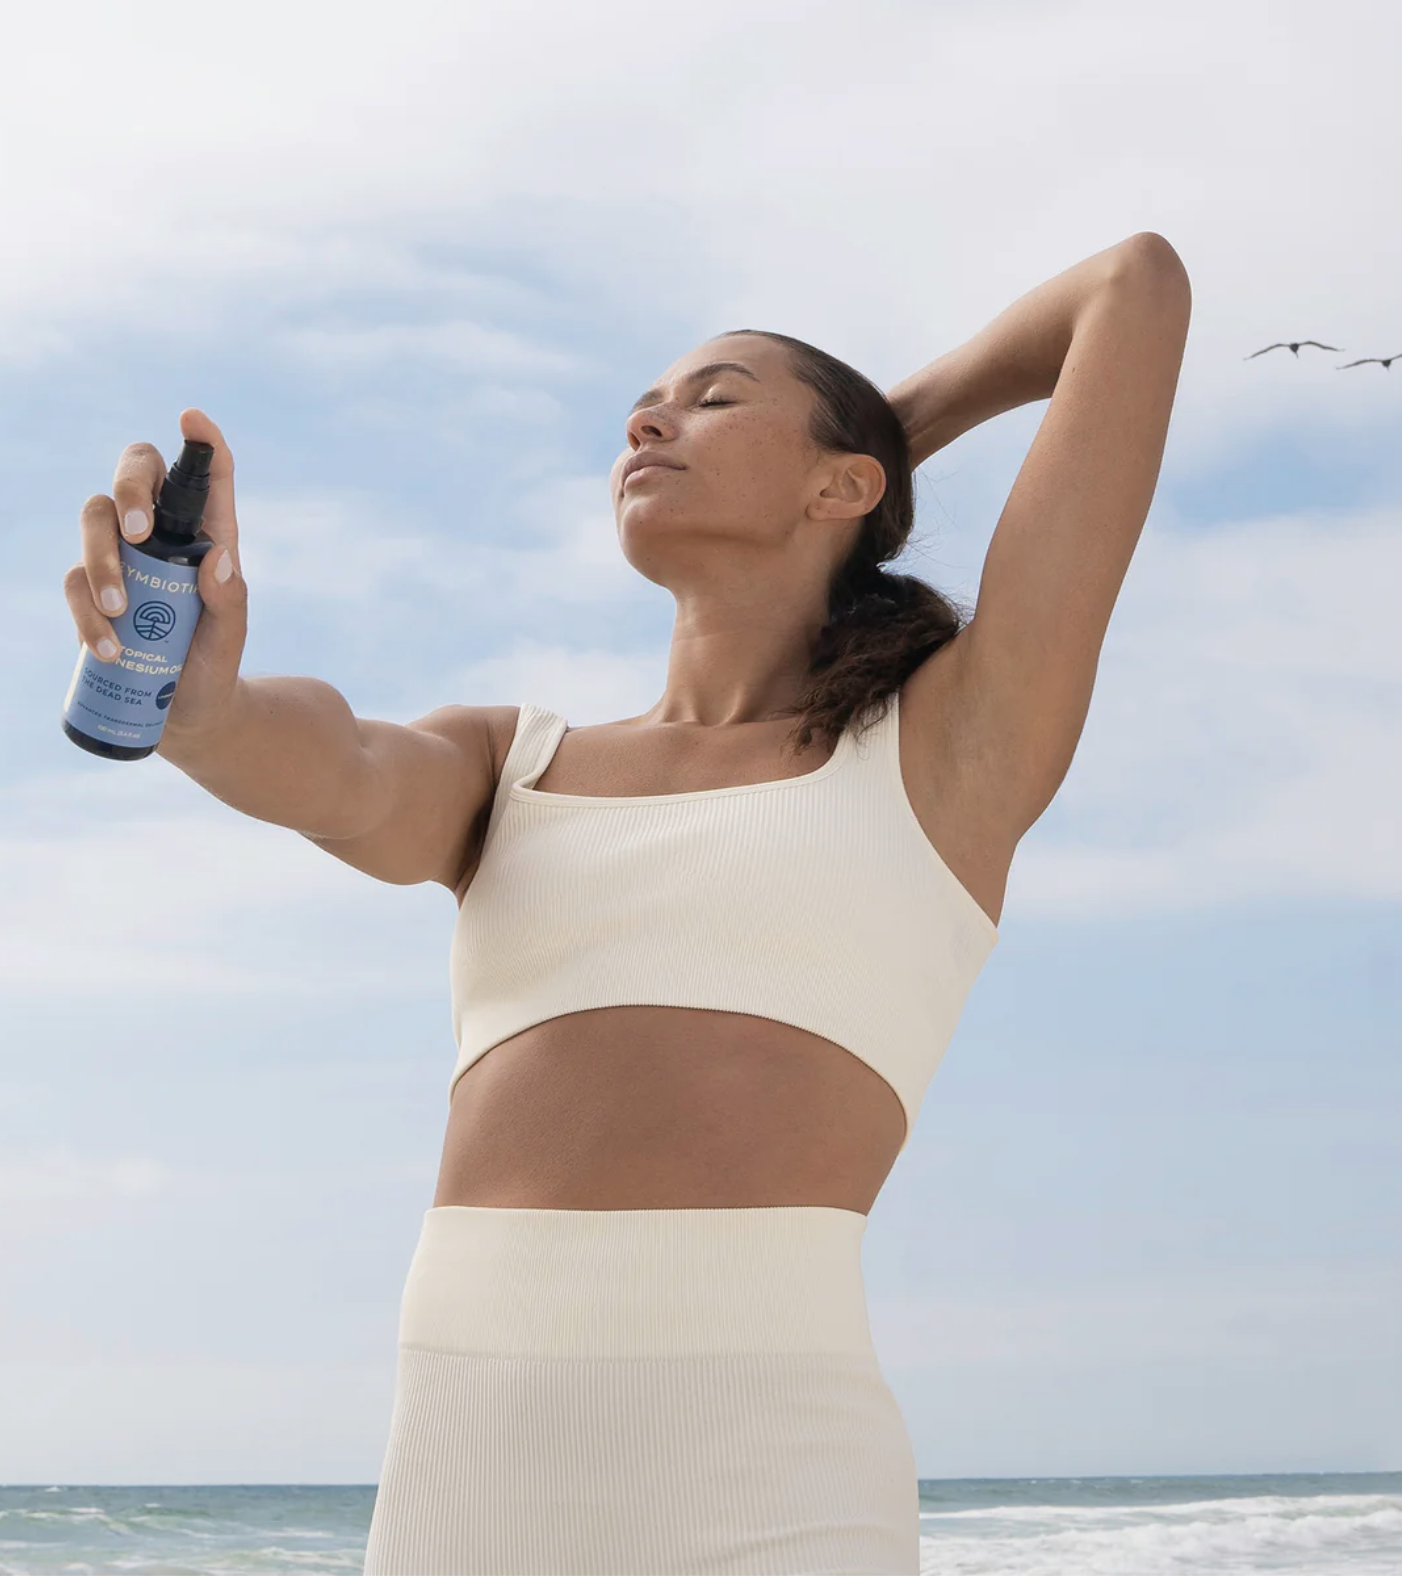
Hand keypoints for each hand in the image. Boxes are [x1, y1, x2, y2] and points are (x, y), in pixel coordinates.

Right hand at [62, 408, 247, 745]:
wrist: (186, 715)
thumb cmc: (214, 666)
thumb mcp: (230, 638)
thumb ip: (231, 601)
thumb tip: (217, 558)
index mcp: (206, 535)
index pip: (206, 477)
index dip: (201, 442)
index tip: (192, 419)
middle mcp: (160, 535)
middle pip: (134, 477)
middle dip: (130, 489)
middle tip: (138, 533)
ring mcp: (121, 558)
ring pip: (94, 520)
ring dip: (101, 559)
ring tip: (121, 613)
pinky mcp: (92, 591)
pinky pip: (75, 580)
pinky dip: (87, 610)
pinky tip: (108, 647)